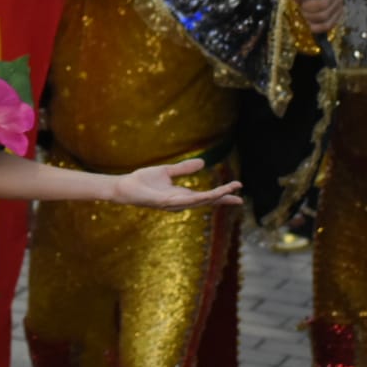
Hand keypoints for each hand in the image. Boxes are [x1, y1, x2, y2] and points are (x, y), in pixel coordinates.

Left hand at [112, 158, 242, 210]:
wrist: (125, 186)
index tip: (238, 190)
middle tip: (240, 196)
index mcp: (182, 195)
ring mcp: (174, 204)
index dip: (223, 194)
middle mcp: (181, 202)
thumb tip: (203, 163)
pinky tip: (207, 197)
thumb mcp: (167, 171)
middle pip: (207, 201)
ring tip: (229, 192)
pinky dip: (197, 199)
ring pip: (199, 201)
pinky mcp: (165, 203)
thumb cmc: (144, 181)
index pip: (207, 196)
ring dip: (215, 197)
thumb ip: (184, 168)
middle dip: (223, 198)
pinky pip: (184, 201)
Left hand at [291, 0, 343, 34]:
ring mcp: (339, 2)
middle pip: (324, 3)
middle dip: (308, 8)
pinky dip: (316, 27)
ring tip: (305, 13)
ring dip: (310, 17)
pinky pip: (328, 25)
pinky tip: (311, 24)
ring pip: (325, 15)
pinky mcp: (339, 15)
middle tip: (302, 6)